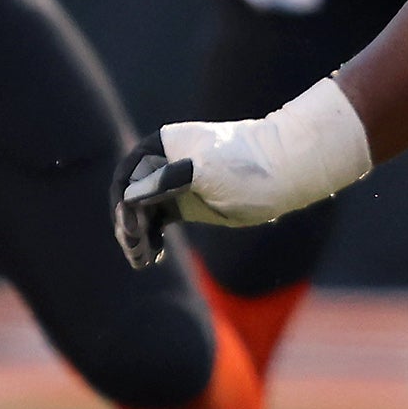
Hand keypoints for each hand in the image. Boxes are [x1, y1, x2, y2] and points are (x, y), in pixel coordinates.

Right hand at [111, 78, 373, 267]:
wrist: (284, 173)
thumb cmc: (247, 164)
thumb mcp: (206, 171)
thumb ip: (166, 180)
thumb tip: (128, 197)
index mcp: (161, 147)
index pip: (127, 176)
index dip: (123, 203)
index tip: (131, 229)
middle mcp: (161, 164)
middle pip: (130, 197)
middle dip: (128, 226)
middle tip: (136, 254)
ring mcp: (172, 186)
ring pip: (141, 213)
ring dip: (137, 237)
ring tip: (142, 262)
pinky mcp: (184, 204)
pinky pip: (156, 222)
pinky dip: (151, 238)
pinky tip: (154, 256)